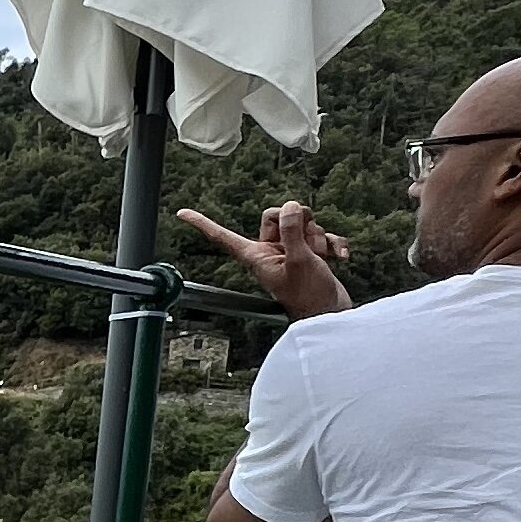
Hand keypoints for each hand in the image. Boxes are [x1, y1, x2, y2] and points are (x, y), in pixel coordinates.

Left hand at [176, 199, 351, 318]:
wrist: (332, 315)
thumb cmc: (311, 296)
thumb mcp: (299, 261)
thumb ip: (292, 231)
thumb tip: (290, 206)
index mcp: (255, 256)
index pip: (223, 237)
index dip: (203, 224)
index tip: (181, 213)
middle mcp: (270, 252)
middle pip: (276, 215)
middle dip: (297, 221)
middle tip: (307, 240)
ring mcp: (290, 252)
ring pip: (302, 223)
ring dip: (317, 237)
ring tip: (319, 257)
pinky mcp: (309, 253)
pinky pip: (321, 235)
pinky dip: (332, 243)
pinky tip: (339, 256)